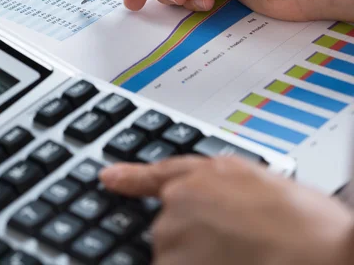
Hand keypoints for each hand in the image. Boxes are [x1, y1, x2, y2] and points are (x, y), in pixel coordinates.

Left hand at [100, 156, 353, 264]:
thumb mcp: (260, 180)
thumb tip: (189, 188)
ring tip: (244, 256)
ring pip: (174, 254)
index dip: (130, 177)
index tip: (109, 178)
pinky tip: (237, 263)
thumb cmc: (305, 223)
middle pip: (170, 226)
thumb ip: (216, 180)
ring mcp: (172, 240)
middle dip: (195, 236)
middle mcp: (177, 205)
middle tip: (239, 243)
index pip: (154, 176)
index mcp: (201, 176)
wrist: (324, 253)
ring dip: (196, 259)